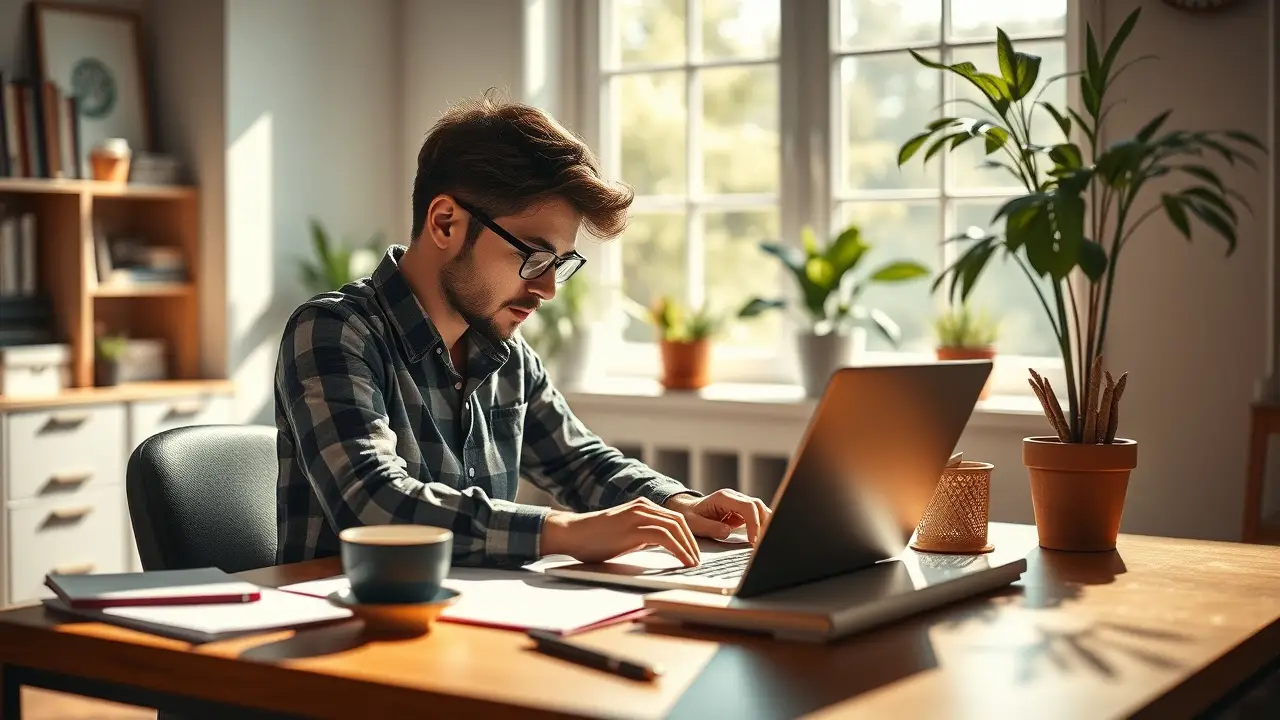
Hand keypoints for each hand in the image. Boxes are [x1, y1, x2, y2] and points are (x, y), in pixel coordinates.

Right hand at [541, 497, 700, 566]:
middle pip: (680, 522)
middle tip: (697, 560)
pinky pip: (665, 536)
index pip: (675, 519)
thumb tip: (664, 547)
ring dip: (688, 547)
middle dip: (692, 542)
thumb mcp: (626, 535)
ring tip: (693, 563)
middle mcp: (643, 507)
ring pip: (675, 527)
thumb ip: (644, 536)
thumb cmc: (595, 538)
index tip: (694, 553)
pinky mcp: (633, 527)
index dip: (689, 536)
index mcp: (642, 507)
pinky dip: (679, 550)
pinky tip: (683, 561)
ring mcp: (638, 515)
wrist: (572, 533)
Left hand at [664, 489, 772, 544]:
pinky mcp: (741, 512)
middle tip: (762, 543)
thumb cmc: (690, 516)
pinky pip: (756, 516)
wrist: (686, 509)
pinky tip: (759, 539)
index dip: (754, 523)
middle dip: (764, 524)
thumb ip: (710, 527)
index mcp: (724, 498)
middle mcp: (734, 497)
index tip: (753, 540)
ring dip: (764, 525)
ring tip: (762, 542)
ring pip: (760, 510)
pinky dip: (760, 527)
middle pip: (758, 506)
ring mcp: (739, 503)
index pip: (747, 507)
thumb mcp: (694, 523)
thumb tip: (728, 533)